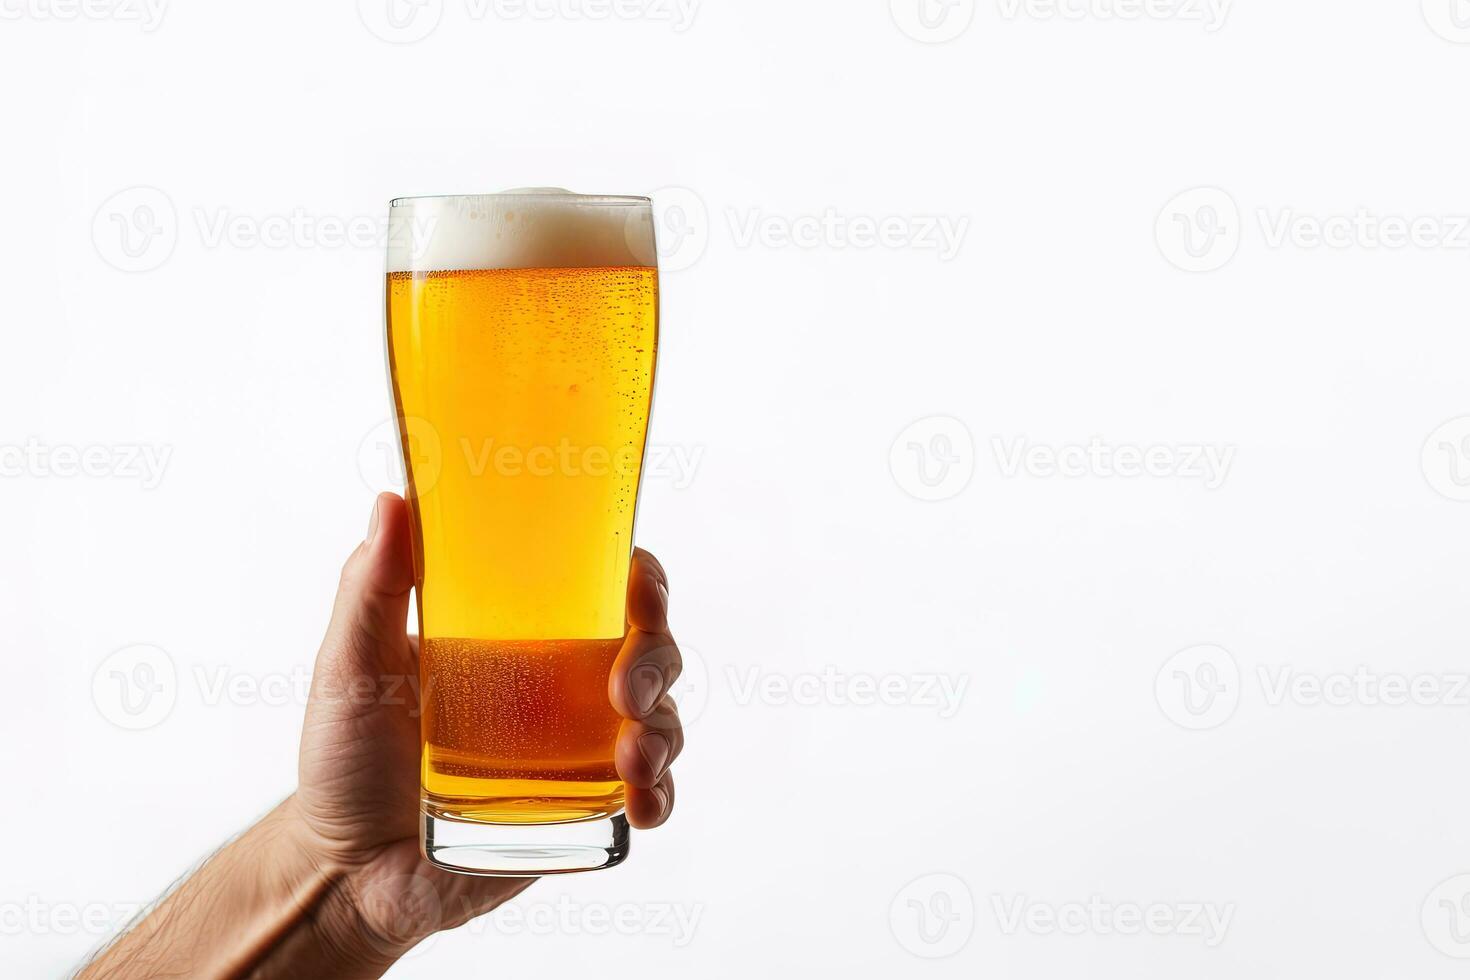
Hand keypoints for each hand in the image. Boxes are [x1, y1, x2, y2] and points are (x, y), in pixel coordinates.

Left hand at [291, 491, 684, 955]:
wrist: (345, 873)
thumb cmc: (345, 759)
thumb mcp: (353, 665)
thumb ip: (372, 588)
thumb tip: (391, 501)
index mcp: (520, 636)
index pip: (602, 587)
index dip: (640, 578)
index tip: (637, 585)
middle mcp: (560, 685)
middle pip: (649, 647)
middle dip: (657, 660)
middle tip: (627, 692)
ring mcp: (577, 750)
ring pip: (662, 718)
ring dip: (664, 731)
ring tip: (631, 761)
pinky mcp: (582, 811)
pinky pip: (649, 794)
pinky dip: (660, 794)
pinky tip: (641, 803)